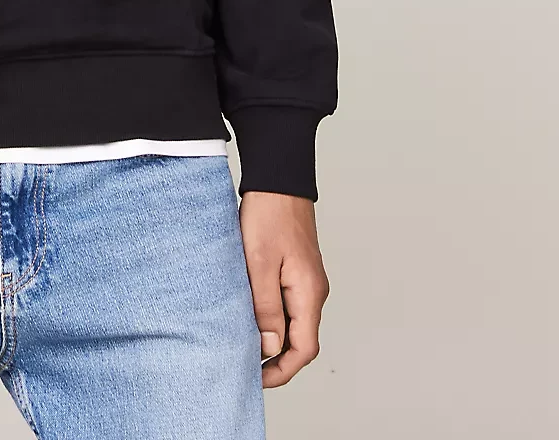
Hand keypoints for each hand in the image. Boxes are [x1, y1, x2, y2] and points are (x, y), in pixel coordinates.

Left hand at [237, 190, 329, 387]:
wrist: (278, 178)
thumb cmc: (268, 214)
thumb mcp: (260, 263)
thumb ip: (266, 308)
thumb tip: (270, 348)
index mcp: (309, 293)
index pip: (303, 349)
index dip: (281, 371)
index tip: (256, 379)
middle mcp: (313, 291)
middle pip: (300, 340)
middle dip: (276, 360)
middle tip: (245, 366)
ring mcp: (306, 280)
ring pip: (293, 323)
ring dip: (273, 338)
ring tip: (244, 344)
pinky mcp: (296, 269)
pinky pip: (287, 304)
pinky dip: (271, 317)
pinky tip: (250, 315)